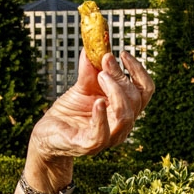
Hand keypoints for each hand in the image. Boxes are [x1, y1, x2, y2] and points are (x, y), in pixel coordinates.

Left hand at [23, 49, 153, 190]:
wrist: (48, 133)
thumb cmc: (69, 112)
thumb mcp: (82, 86)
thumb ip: (90, 69)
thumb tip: (93, 47)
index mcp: (125, 110)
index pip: (145, 91)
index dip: (138, 71)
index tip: (123, 53)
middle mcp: (121, 125)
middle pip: (135, 100)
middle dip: (121, 76)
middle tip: (105, 60)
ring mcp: (108, 138)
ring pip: (125, 116)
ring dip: (115, 92)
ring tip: (100, 76)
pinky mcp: (90, 146)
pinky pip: (102, 134)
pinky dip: (101, 117)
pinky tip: (97, 101)